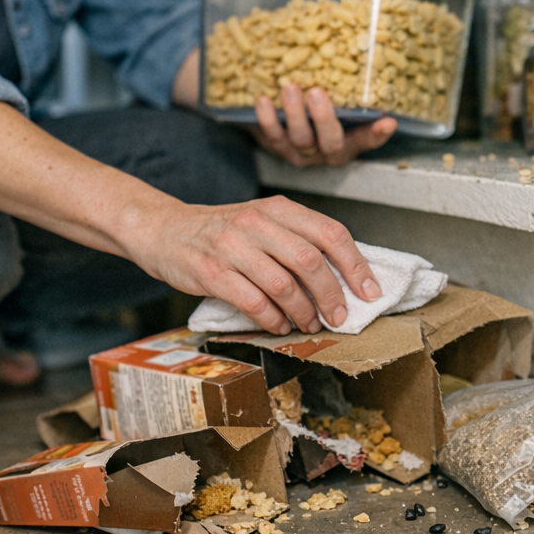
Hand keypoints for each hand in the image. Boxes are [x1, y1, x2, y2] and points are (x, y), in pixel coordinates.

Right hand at [122, 195, 381, 334]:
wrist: (163, 229)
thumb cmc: (221, 231)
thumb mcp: (262, 222)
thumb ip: (297, 240)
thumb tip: (344, 277)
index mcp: (277, 208)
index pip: (329, 233)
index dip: (356, 265)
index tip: (370, 292)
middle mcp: (256, 222)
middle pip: (310, 261)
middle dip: (332, 295)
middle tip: (338, 317)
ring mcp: (232, 246)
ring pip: (283, 285)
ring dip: (303, 312)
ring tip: (308, 324)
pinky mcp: (211, 271)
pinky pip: (252, 302)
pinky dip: (272, 319)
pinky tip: (278, 325)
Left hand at [252, 84, 396, 166]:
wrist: (282, 122)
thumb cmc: (319, 106)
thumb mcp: (338, 99)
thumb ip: (349, 88)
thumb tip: (364, 49)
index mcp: (350, 141)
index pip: (368, 140)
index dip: (377, 134)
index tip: (387, 122)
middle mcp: (328, 151)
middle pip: (331, 143)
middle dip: (324, 119)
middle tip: (316, 92)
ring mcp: (303, 153)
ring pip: (301, 140)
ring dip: (295, 114)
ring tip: (290, 88)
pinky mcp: (279, 148)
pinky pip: (273, 137)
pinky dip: (267, 119)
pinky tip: (263, 100)